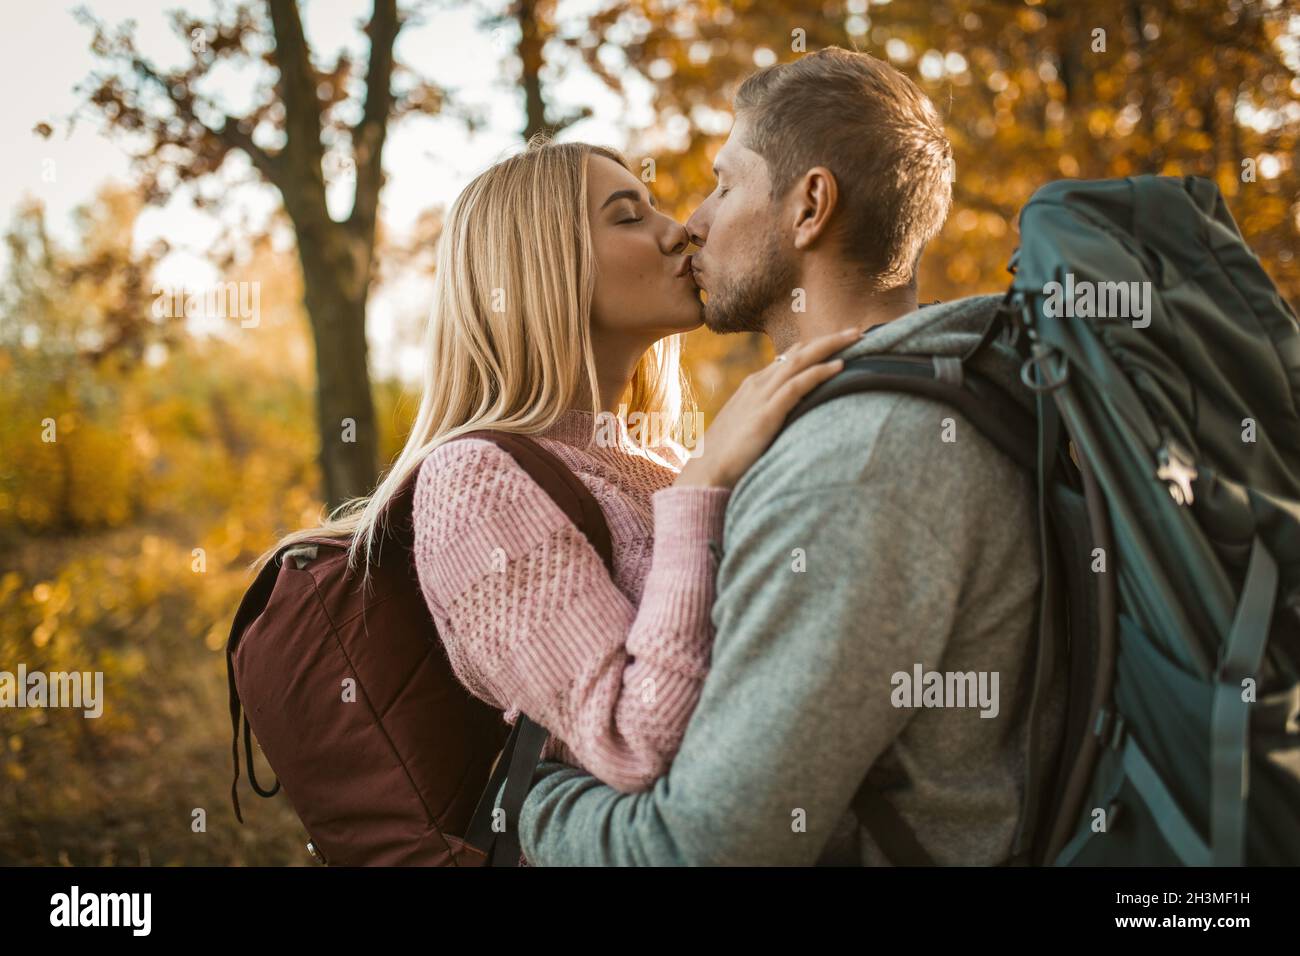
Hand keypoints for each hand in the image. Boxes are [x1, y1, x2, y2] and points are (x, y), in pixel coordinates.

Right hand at [674, 327, 858, 488]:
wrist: (706, 472)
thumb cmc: (727, 456)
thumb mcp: (747, 428)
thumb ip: (765, 416)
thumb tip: (785, 418)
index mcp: (752, 386)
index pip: (788, 358)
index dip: (814, 348)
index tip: (837, 341)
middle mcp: (757, 384)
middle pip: (799, 352)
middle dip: (829, 339)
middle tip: (857, 330)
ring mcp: (761, 397)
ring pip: (801, 361)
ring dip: (830, 346)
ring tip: (857, 337)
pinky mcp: (767, 413)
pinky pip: (797, 385)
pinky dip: (819, 373)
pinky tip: (840, 366)